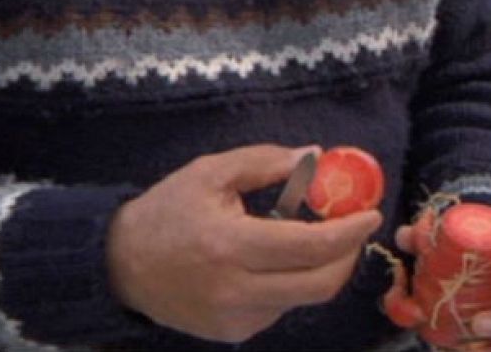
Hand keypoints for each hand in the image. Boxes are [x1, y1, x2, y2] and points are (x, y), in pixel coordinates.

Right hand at [108, 145, 382, 342]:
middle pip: (320, 285)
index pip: (309, 247)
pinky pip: (280, 307)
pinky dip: (289, 282)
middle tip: (352, 229)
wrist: (119, 266)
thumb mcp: (211, 172)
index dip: (349, 232)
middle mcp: (235, 291)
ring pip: (303, 298)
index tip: (370, 213)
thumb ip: (266, 162)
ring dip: (317, 267)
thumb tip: (317, 156)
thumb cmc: (168, 210)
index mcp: (229, 246)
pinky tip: (266, 262)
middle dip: (348, 256)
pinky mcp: (233, 333)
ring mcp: (235, 319)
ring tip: (297, 237)